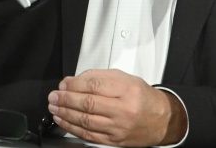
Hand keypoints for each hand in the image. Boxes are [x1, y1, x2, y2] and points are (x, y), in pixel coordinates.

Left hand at [47, 69, 186, 146]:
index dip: (74, 84)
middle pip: (88, 103)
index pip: (94, 84)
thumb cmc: (142, 97)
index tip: (63, 83)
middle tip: (54, 96)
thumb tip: (74, 81)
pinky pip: (89, 134)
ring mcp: (119, 127)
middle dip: (66, 99)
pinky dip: (73, 127)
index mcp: (127, 89)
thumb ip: (99, 77)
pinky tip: (63, 120)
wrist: (161, 120)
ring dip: (65, 114)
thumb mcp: (125, 78)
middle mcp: (123, 109)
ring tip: (54, 107)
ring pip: (86, 120)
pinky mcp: (115, 140)